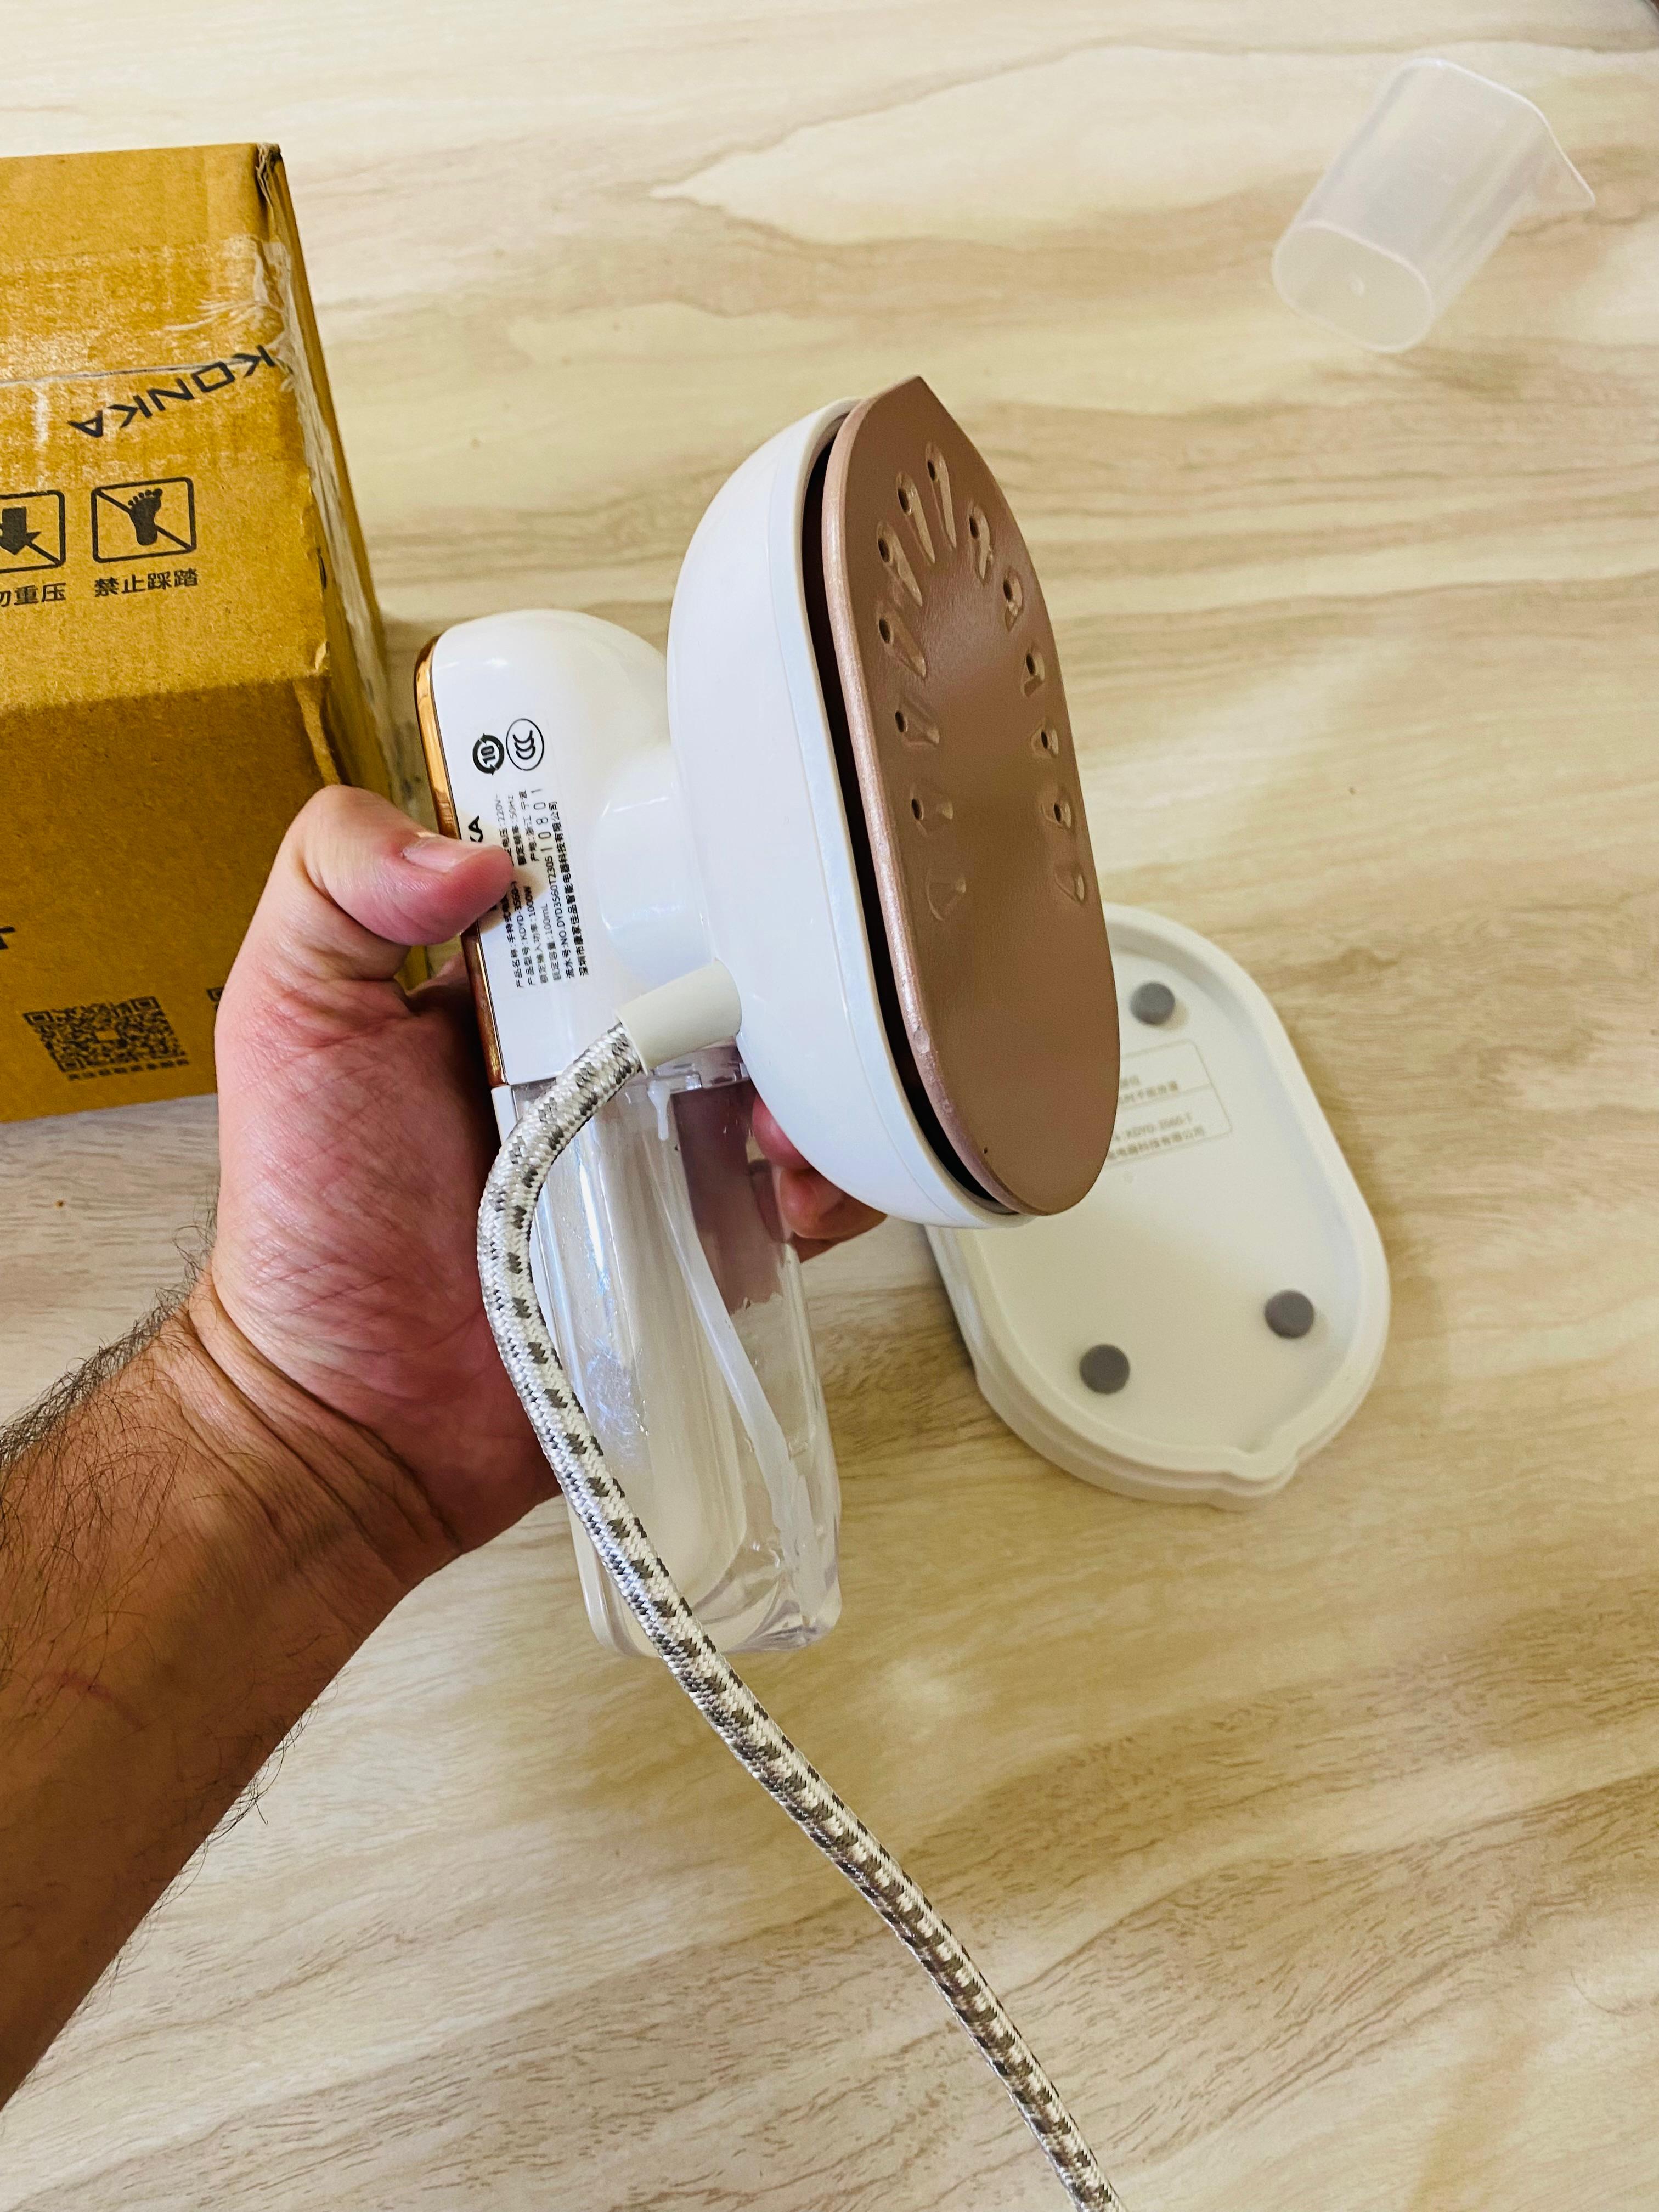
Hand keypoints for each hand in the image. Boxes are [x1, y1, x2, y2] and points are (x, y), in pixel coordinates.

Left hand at [204, 786, 880, 1571]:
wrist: (353, 1416)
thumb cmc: (308, 1218)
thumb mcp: (286, 1016)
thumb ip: (333, 883)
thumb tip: (482, 851)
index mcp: (522, 986)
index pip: (624, 882)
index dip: (674, 855)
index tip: (711, 850)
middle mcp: (608, 1055)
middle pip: (733, 973)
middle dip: (776, 974)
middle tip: (769, 1012)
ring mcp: (668, 1151)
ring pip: (792, 1077)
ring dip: (818, 1082)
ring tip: (775, 1129)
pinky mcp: (712, 1246)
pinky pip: (809, 1196)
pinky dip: (832, 1184)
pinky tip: (792, 1195)